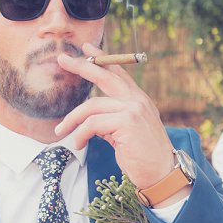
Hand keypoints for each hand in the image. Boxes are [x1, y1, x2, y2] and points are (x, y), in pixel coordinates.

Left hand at [53, 44, 174, 188]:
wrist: (162, 173)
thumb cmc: (143, 156)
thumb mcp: (126, 132)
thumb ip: (112, 118)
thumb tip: (90, 117)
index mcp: (139, 100)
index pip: (118, 73)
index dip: (102, 59)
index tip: (86, 49)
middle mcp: (137, 100)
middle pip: (104, 76)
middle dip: (81, 66)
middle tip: (62, 59)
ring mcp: (133, 109)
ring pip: (91, 106)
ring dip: (71, 120)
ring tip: (61, 131)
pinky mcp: (127, 122)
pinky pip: (92, 124)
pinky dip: (80, 134)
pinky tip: (78, 144)